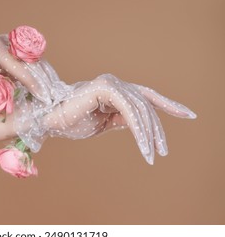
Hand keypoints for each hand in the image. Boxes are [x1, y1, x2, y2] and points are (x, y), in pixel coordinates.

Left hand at [0, 34, 54, 103]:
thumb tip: (17, 104)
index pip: (20, 68)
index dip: (34, 84)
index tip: (44, 98)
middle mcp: (3, 41)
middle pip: (31, 61)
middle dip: (43, 80)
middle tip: (53, 97)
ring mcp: (8, 42)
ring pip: (33, 59)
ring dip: (44, 75)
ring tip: (53, 91)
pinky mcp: (11, 46)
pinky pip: (28, 59)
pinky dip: (37, 72)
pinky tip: (46, 84)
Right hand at [28, 74, 195, 163]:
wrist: (50, 121)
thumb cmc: (73, 122)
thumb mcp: (106, 122)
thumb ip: (123, 119)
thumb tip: (142, 125)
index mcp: (115, 88)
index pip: (146, 96)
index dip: (168, 104)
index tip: (188, 114)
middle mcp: (115, 82)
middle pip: (146, 105)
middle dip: (157, 129)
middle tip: (162, 152)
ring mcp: (111, 82)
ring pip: (140, 109)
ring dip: (148, 134)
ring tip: (152, 155)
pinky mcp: (105, 88)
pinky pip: (129, 110)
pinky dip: (138, 130)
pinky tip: (143, 146)